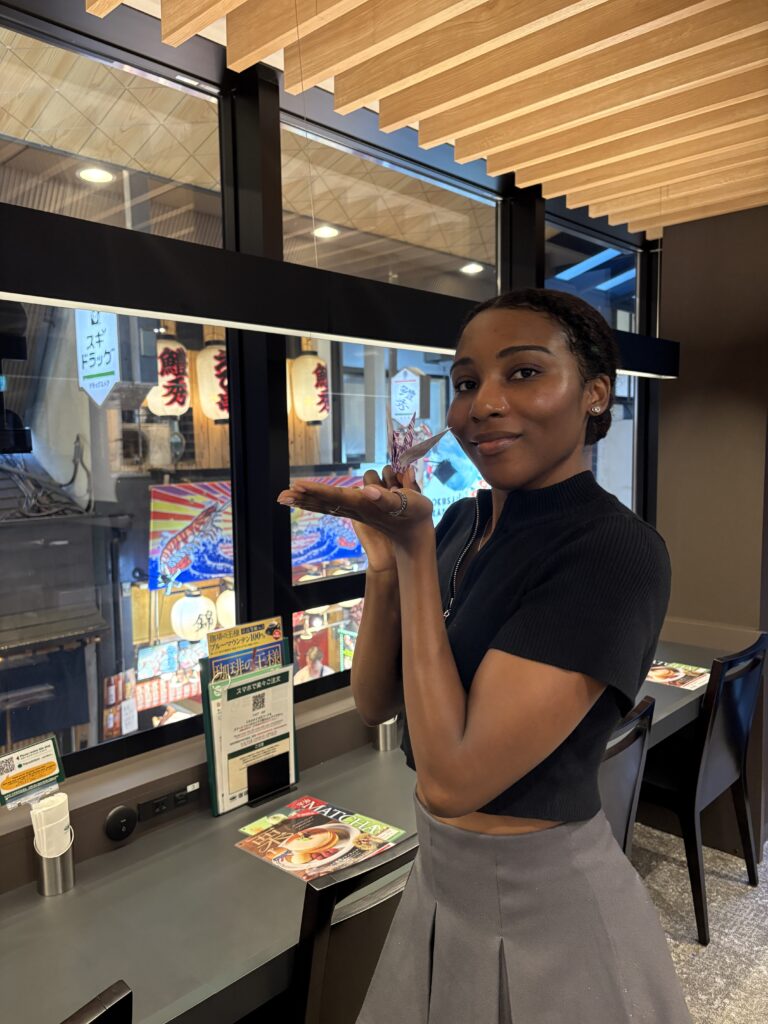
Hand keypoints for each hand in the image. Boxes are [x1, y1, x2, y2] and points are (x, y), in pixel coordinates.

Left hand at [277, 465, 433, 557]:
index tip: (297, 486)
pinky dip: (317, 499)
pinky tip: (307, 497)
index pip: (335, 496)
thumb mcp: (408, 505)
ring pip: (325, 503)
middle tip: (281, 496)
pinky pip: (332, 503)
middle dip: (303, 497)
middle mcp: (355, 508)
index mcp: (365, 505)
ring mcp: (355, 509)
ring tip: (286, 496)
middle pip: (324, 501)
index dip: (317, 491)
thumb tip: (367, 491)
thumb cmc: (415, 516)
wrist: (416, 534)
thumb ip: (388, 499)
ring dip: (306, 498)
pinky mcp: (358, 508)